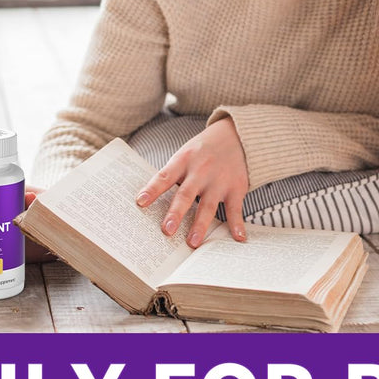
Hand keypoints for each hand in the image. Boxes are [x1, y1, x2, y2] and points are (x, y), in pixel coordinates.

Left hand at [135, 117, 247, 247]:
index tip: (140, 202)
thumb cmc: (202, 151)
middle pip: (186, 194)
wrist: (236, 136)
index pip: (164, 176)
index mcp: (183, 161)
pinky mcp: (236, 188)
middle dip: (176, 213)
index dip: (152, 189)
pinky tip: (238, 237)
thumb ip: (170, 176)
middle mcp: (201, 171)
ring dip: (200, 225)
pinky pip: (235, 209)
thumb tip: (146, 202)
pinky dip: (237, 224)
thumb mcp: (183, 155)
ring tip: (192, 242)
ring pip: (208, 206)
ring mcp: (219, 180)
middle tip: (167, 230)